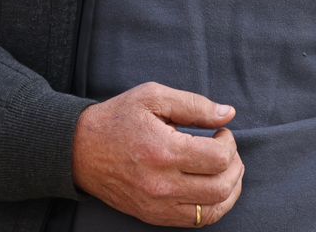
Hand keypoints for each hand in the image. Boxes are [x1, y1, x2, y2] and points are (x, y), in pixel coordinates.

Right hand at [72, 82, 243, 226]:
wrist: (80, 150)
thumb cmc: (117, 118)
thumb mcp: (153, 97)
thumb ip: (194, 105)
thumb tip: (228, 114)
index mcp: (163, 150)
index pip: (218, 158)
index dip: (229, 142)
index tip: (220, 132)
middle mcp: (162, 184)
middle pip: (221, 187)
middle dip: (235, 166)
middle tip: (226, 149)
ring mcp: (158, 205)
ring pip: (213, 209)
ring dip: (230, 189)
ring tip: (225, 170)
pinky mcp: (153, 216)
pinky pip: (195, 221)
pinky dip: (213, 206)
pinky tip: (211, 188)